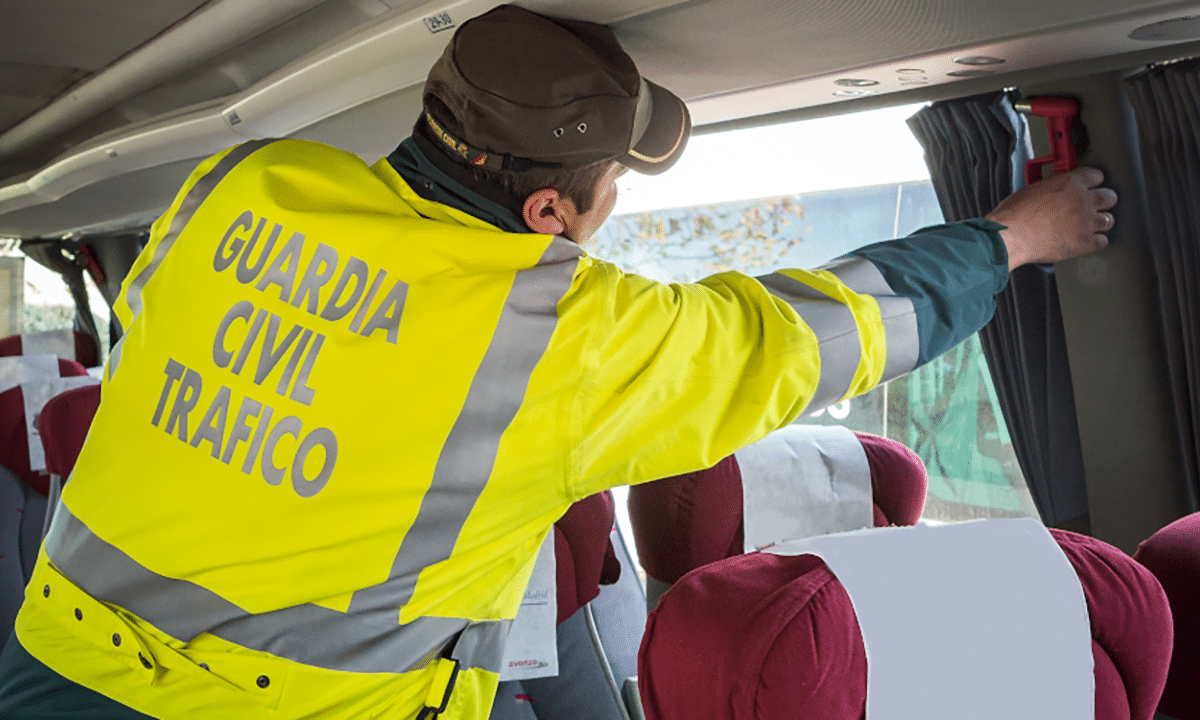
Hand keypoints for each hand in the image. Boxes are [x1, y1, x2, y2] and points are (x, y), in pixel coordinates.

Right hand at [985, 167, 1116, 270]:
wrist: (1010, 236)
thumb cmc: (1015, 215)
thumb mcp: (1033, 189)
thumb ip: (1052, 188)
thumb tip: (1055, 192)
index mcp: (1070, 183)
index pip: (1096, 175)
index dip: (1093, 182)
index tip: (1091, 186)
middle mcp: (1083, 200)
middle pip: (1109, 197)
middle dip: (1103, 201)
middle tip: (1094, 206)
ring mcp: (1086, 222)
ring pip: (1108, 220)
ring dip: (1100, 223)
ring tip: (1089, 226)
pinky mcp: (1084, 242)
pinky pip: (1102, 241)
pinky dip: (1096, 241)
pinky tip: (1086, 240)